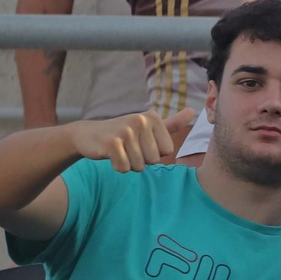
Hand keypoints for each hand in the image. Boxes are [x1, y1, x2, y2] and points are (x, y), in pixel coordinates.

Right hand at [69, 108, 195, 172]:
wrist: (88, 135)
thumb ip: (172, 123)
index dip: (153, 153)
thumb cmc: (123, 134)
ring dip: (129, 164)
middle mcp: (141, 121)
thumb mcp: (148, 126)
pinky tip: (111, 156)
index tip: (140, 143)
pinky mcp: (112, 143)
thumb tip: (193, 111)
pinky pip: (125, 168)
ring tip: (120, 151)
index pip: (167, 151)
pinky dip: (118, 167)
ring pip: (139, 166)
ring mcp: (126, 131)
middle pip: (154, 160)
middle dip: (141, 160)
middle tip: (128, 148)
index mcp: (153, 117)